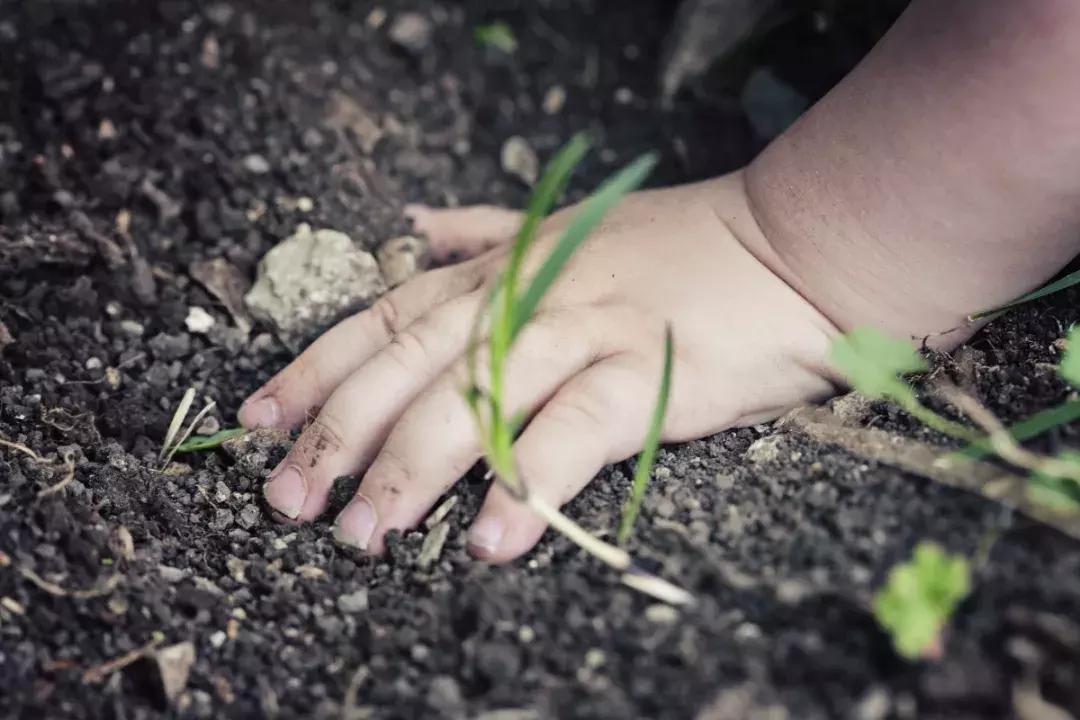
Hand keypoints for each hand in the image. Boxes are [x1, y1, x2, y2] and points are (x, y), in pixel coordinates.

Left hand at [238, 171, 839, 561]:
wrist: (786, 245)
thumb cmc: (675, 246)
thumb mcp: (564, 226)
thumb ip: (482, 229)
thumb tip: (415, 222)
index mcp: (500, 270)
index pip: (383, 319)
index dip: (314, 369)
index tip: (258, 422)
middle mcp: (523, 297)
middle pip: (408, 366)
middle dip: (340, 434)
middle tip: (291, 501)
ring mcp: (581, 330)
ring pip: (474, 397)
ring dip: (412, 467)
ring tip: (367, 534)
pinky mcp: (642, 369)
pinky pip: (573, 431)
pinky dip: (528, 482)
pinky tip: (491, 538)